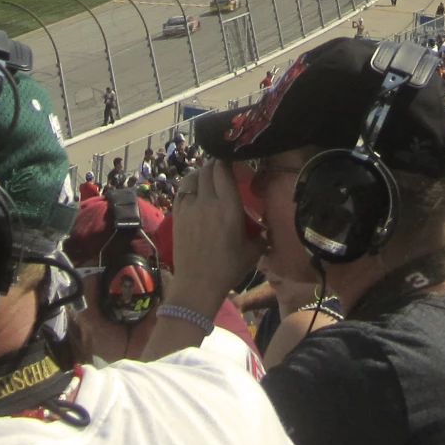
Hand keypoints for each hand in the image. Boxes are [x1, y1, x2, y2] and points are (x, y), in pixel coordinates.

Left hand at [166, 160, 263, 299]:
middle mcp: (207, 201)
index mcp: (228, 206)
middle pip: (208, 169)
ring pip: (192, 177)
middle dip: (215, 165)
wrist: (197, 284)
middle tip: (222, 169)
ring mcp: (189, 207)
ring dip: (201, 174)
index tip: (234, 161)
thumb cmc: (227, 268)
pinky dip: (189, 187)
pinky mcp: (177, 215)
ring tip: (207, 179)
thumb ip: (261, 238)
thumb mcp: (252, 252)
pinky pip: (182, 191)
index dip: (227, 160)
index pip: (224, 170)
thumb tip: (268, 233)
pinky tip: (194, 193)